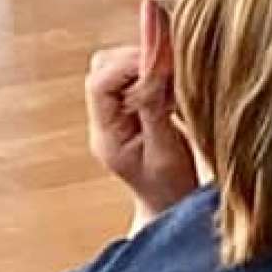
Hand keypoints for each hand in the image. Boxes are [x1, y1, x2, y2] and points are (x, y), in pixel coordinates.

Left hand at [85, 45, 198, 225]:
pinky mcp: (128, 107)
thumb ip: (154, 109)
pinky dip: (151, 74)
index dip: (126, 66)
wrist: (172, 209)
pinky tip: (170, 89)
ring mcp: (113, 113)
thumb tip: (150, 66)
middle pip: (103, 69)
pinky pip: (131, 75)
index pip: (99, 85)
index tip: (158, 65)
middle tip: (168, 72)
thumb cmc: (170, 190)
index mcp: (105, 136)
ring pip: (117, 67)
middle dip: (135, 62)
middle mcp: (103, 120)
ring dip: (145, 66)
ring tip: (171, 85)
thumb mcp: (166, 154)